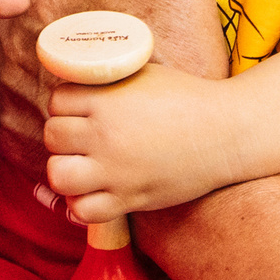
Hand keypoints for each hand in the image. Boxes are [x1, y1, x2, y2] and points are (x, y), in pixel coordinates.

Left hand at [0, 0, 226, 121]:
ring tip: (47, 56)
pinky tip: (41, 101)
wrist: (192, 141)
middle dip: (13, 15)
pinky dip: (11, 111)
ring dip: (14, 61)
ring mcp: (20, 105)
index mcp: (42, 9)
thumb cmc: (183, 55)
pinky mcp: (29, 147)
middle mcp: (18, 58)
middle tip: (48, 11)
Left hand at [46, 66, 254, 220]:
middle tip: (82, 135)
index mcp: (107, 100)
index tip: (81, 108)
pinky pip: (83, 211)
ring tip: (81, 164)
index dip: (66, 104)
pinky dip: (80, 205)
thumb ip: (108, 75)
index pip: (57, 100)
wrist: (227, 133)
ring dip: (64, 169)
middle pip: (52, 136)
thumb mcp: (144, 72)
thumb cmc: (188, 97)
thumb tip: (78, 68)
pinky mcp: (129, 199)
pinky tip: (91, 192)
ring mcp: (116, 171)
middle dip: (64, 135)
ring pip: (58, 175)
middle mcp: (106, 136)